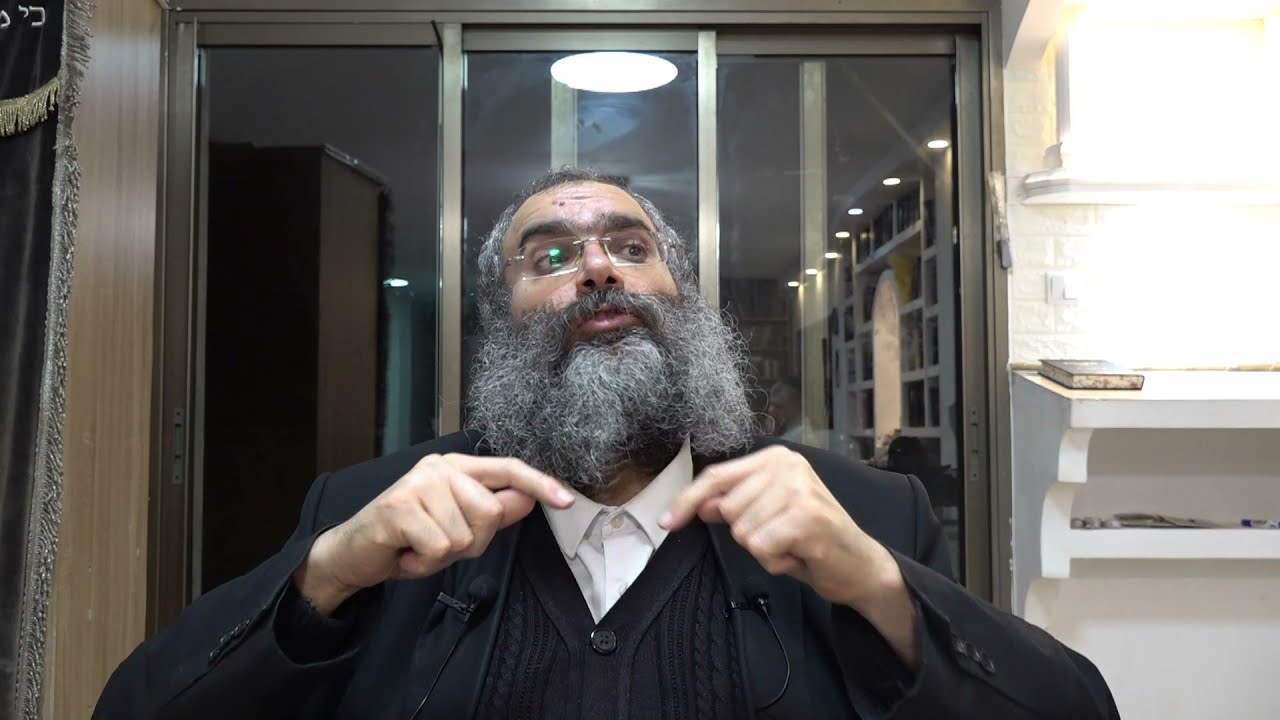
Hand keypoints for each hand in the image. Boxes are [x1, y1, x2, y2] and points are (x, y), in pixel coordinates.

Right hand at [296, 454, 572, 613]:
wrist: (355, 554)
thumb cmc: (408, 539)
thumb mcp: (457, 527)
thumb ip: (493, 512)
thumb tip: (528, 498)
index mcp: (457, 467)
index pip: (508, 469)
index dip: (539, 484)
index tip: (566, 500)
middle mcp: (439, 468)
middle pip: (490, 512)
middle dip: (471, 542)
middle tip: (438, 543)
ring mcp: (418, 484)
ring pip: (465, 535)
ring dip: (443, 556)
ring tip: (420, 547)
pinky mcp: (399, 507)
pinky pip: (439, 547)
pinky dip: (425, 563)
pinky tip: (407, 553)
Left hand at [660, 445, 919, 665]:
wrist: (859, 565)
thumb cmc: (810, 540)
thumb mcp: (766, 516)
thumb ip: (734, 503)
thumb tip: (699, 503)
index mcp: (775, 458)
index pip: (716, 476)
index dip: (686, 500)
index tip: (665, 522)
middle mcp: (788, 465)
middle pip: (727, 508)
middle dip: (748, 534)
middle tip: (782, 537)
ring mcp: (798, 489)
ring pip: (742, 531)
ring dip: (764, 550)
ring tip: (792, 546)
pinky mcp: (807, 517)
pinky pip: (760, 547)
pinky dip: (776, 561)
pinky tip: (798, 555)